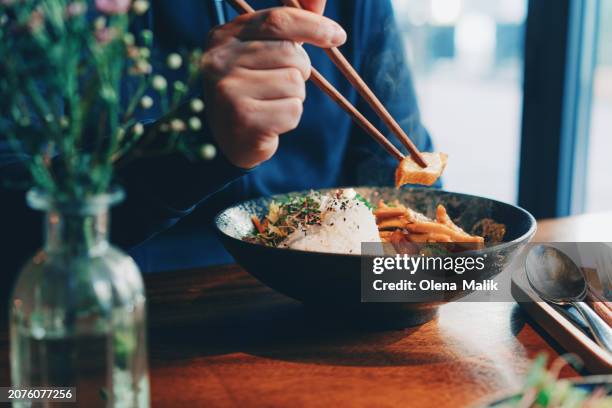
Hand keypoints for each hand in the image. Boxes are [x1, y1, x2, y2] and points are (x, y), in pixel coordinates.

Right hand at [201, 4, 345, 168]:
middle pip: (290, 53)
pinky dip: (290, 118)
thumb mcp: (263, 52)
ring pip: (294, 83)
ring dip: (294, 97)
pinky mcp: (243, 118)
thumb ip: (288, 27)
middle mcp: (220, 60)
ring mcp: (228, 90)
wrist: (231, 139)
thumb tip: (319, 0)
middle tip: (282, 85)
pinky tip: (270, 122)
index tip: (338, 35)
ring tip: (272, 104)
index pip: (277, 20)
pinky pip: (292, 111)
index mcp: (223, 36)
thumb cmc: (253, 89)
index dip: (313, 25)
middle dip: (300, 71)